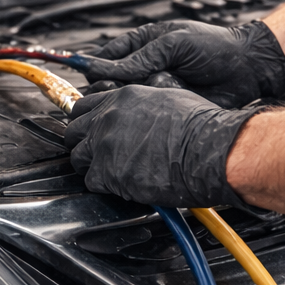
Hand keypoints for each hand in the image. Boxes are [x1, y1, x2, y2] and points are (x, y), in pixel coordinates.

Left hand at [63, 85, 255, 206]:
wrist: (210, 149)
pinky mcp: (108, 172)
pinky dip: (104, 186)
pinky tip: (121, 185)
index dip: (86, 123)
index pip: (84, 108)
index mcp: (122, 99)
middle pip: (73, 132)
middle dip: (82, 144)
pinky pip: (91, 181)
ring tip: (111, 173)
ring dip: (91, 167)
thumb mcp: (168, 100)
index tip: (90, 132)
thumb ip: (143, 107)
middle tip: (97, 156)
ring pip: (78, 158)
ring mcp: (104, 145)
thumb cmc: (201, 127)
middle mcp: (107, 118)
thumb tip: (140, 117)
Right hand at [79, 20, 284, 108]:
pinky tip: (176, 95)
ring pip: (128, 99)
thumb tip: (104, 69)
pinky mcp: (166, 107)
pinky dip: (159, 104)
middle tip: (132, 83)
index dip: (93, 68)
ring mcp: (153, 89)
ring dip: (142, 93)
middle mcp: (142, 68)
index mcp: (139, 45)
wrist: (247, 69)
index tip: (90, 76)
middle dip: (116, 86)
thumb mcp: (173, 43)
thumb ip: (139, 58)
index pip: (103, 58)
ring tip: (164, 83)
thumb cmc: (213, 47)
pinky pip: (150, 111)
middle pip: (108, 83)